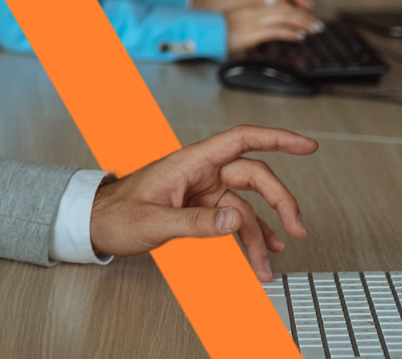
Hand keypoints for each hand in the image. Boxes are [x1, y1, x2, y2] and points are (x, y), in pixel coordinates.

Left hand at [89, 125, 317, 280]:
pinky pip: (234, 221)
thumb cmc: (116, 214)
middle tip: (297, 228)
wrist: (96, 224)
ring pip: (246, 207)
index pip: (241, 140)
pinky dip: (249, 239)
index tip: (306, 145)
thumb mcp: (153, 221)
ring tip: (267, 264)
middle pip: (253, 177)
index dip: (276, 138)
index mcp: (190, 162)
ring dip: (261, 235)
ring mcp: (203, 191)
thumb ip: (194, 223)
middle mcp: (201, 173)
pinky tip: (262, 253)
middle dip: (280, 201)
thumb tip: (233, 223)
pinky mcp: (201, 210)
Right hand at [224, 3, 322, 52]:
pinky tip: (299, 36)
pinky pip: (277, 30)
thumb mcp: (237, 18)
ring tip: (314, 29)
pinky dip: (291, 33)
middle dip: (305, 15)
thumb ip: (253, 16)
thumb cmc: (217, 28)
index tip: (306, 12)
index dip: (296, 5)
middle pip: (286, 7)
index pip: (280, 1)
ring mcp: (254, 19)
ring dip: (303, 22)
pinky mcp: (253, 32)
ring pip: (286, 16)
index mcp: (251, 4)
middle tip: (317, 23)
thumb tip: (269, 22)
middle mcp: (254, 8)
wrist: (203, 32)